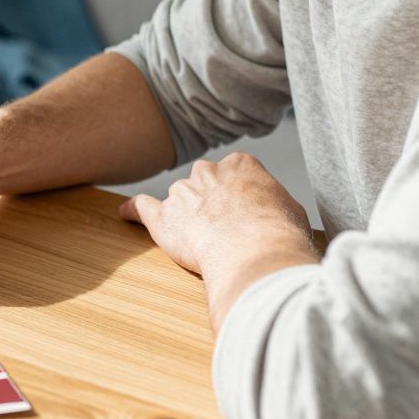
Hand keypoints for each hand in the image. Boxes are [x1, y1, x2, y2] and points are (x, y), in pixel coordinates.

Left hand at [119, 152, 318, 327]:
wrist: (255, 253)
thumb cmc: (280, 235)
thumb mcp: (291, 210)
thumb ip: (273, 204)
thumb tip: (276, 214)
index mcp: (240, 165)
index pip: (235, 172)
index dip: (239, 196)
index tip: (245, 212)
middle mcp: (207, 172)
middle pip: (204, 182)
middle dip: (210, 202)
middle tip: (224, 228)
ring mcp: (182, 193)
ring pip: (179, 199)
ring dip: (186, 216)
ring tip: (199, 240)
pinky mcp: (162, 217)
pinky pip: (142, 208)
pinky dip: (133, 211)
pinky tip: (127, 214)